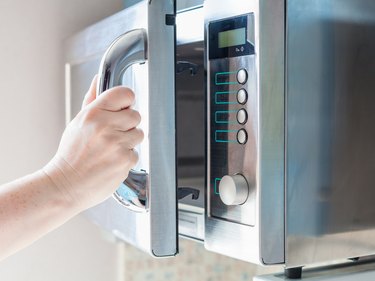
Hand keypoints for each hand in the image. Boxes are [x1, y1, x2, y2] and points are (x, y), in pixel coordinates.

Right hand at [43, 77, 143, 210]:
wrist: (66, 185)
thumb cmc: (71, 154)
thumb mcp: (77, 122)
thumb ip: (92, 99)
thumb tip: (98, 79)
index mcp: (93, 113)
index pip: (125, 94)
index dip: (126, 101)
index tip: (123, 108)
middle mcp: (106, 126)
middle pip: (136, 115)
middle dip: (127, 124)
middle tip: (113, 134)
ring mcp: (117, 144)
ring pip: (139, 134)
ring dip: (129, 141)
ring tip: (111, 149)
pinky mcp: (125, 160)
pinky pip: (136, 153)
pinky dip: (127, 158)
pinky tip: (111, 161)